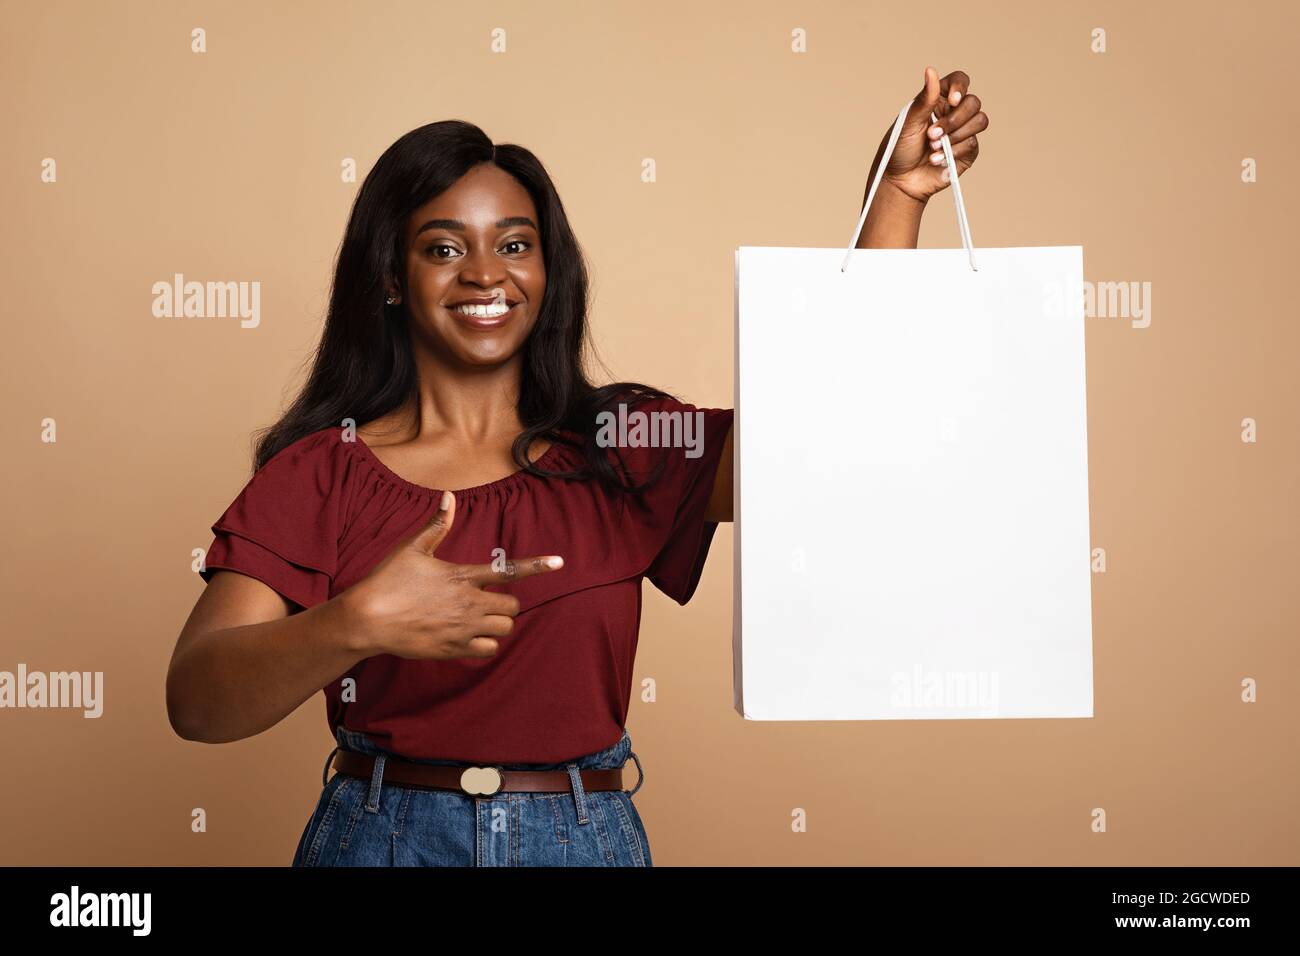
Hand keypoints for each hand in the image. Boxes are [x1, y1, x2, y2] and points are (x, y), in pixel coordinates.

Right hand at [342, 490, 563, 659]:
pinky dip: (487, 643)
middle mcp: (468, 603)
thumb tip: (448, 496)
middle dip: (507, 603)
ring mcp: (463, 628)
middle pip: (512, 606)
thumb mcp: (412, 548)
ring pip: (504, 628)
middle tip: (489, 599)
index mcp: (462, 576)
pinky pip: (489, 649)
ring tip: (480, 616)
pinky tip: (472, 635)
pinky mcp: (454, 649)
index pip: (508, 569)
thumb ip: (437, 525)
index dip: (538, 566)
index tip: (559, 562)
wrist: (367, 620)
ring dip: (499, 623)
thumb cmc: (387, 580)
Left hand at [876, 66, 988, 203]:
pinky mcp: (967, 152)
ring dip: (955, 135)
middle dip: (954, 120)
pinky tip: (936, 160)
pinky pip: (973, 144)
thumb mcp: (909, 121)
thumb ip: (925, 98)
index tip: (952, 100)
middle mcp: (953, 113)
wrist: (900, 180)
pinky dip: (954, 152)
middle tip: (932, 135)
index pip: (960, 81)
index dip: (961, 86)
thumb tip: (930, 70)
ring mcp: (962, 132)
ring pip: (980, 121)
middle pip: (973, 102)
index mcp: (939, 100)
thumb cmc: (900, 149)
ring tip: (932, 148)